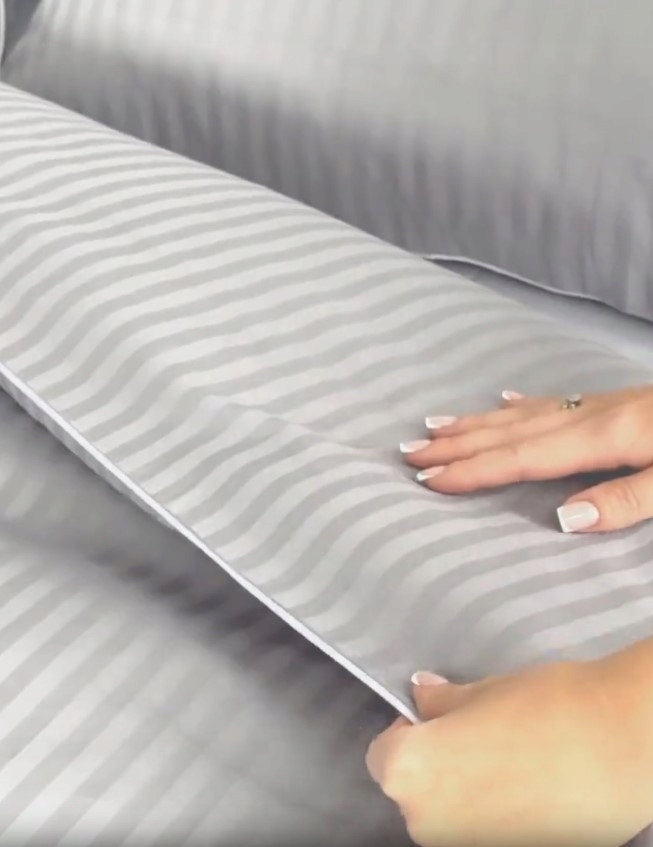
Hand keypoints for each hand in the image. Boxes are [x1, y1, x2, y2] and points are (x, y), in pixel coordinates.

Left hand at [367, 652, 652, 845]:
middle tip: (478, 738)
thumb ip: (440, 702)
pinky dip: (493, 818)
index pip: (382, 755)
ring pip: (446, 818)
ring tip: (510, 765)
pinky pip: (479, 835)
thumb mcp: (481, 691)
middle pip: (413, 791)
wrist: (618, 748)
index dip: (410, 733)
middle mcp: (424, 823)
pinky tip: (528, 792)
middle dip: (437, 766)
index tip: (439, 719)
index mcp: (408, 773)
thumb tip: (420, 694)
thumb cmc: (543, 708)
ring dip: (464, 795)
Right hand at [400, 385, 652, 531]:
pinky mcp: (611, 403)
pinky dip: (520, 405)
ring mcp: (598, 405)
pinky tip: (504, 399)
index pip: (522, 458)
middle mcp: (589, 416)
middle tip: (409, 450)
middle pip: (510, 431)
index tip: (428, 477)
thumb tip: (563, 518)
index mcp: (603, 438)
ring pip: (522, 413)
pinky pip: (550, 402)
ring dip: (476, 421)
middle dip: (458, 443)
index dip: (473, 469)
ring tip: (435, 424)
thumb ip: (627, 500)